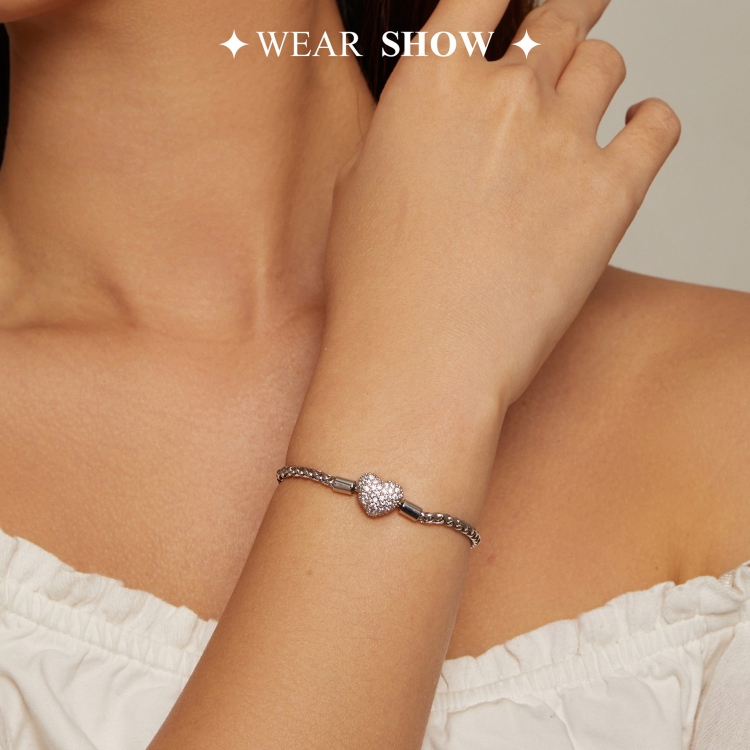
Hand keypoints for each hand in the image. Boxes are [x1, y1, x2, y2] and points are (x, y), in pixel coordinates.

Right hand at [324, 0, 679, 406]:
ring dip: (596, 76)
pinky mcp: (611, 194)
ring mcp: (562, 140)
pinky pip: (656, 124)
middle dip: (568, 18)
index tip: (514, 1)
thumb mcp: (358, 191)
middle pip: (560, 18)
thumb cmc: (379, 288)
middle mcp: (503, 95)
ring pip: (607, 62)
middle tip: (571, 25)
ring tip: (584, 106)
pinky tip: (636, 126)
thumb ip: (403, 138)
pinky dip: (650, 118)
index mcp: (430, 83)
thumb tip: (427, 127)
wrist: (421, 358)